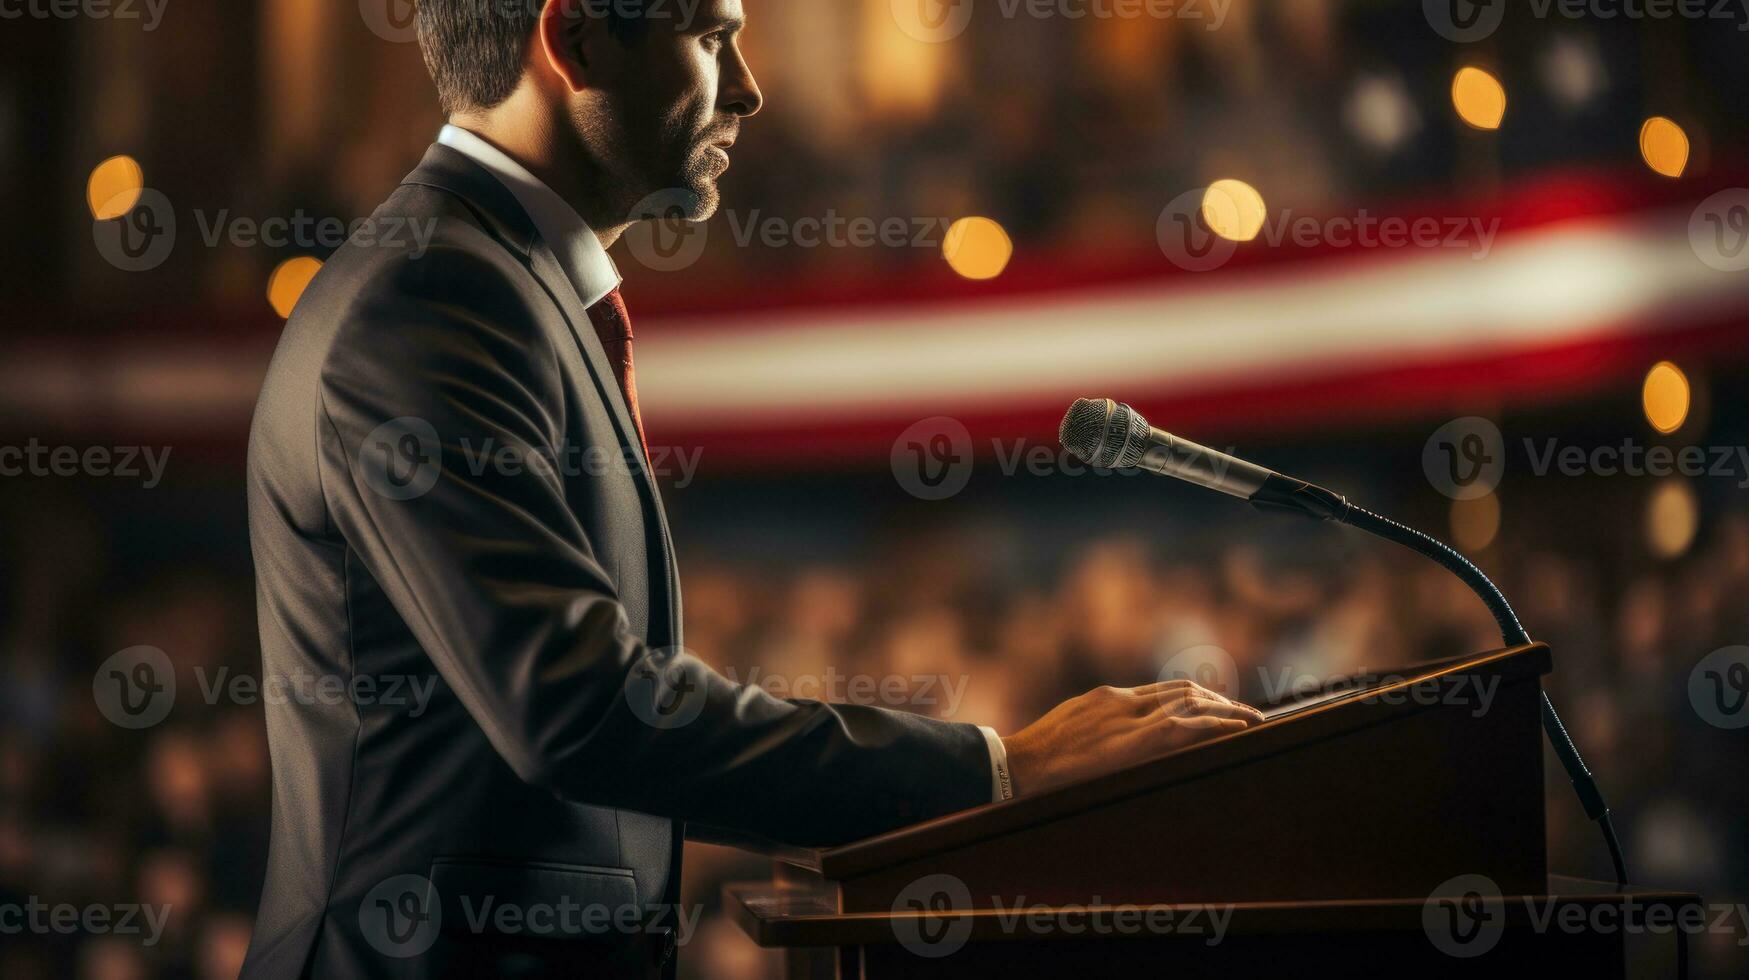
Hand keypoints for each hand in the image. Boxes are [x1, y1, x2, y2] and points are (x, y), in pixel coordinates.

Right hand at [1002, 681, 1263, 796]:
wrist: (1020, 763)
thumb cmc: (1036, 755)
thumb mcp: (1068, 730)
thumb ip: (1096, 727)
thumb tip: (1110, 740)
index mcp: (1107, 698)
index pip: (1162, 690)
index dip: (1193, 697)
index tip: (1214, 705)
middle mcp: (1124, 700)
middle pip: (1183, 691)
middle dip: (1217, 700)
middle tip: (1243, 713)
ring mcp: (1131, 718)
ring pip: (1192, 703)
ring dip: (1227, 709)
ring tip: (1252, 719)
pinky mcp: (1137, 740)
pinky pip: (1188, 726)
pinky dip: (1218, 724)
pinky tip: (1239, 728)